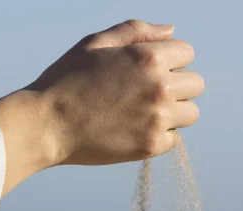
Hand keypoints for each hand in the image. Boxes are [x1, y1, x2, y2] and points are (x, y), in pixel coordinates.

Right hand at [0, 20, 203, 193]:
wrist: (46, 124)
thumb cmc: (66, 80)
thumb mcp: (96, 43)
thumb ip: (136, 31)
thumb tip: (170, 31)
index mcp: (149, 58)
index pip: (187, 53)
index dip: (168, 60)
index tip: (147, 71)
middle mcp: (160, 88)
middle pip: (195, 85)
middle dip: (176, 85)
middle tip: (144, 93)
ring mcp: (158, 119)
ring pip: (190, 113)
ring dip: (173, 112)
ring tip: (141, 113)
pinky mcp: (150, 146)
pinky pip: (174, 139)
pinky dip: (159, 135)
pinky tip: (134, 130)